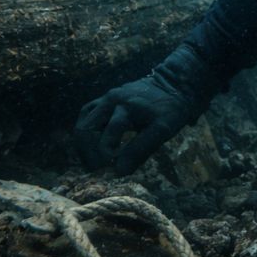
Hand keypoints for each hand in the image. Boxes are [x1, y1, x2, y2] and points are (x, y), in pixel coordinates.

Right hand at [74, 45, 218, 174]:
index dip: (106, 157)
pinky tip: (96, 145)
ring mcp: (106, 98)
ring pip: (82, 123)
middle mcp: (112, 101)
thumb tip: (119, 172)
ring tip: (95, 161)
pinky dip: (87, 133)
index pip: (107, 137)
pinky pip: (86, 116)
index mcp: (126, 108)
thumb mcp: (162, 130)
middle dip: (89, 153)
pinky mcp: (104, 99)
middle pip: (85, 130)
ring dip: (84, 145)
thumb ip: (141, 149)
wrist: (173, 84)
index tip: (113, 169)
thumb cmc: (171, 109)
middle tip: (100, 169)